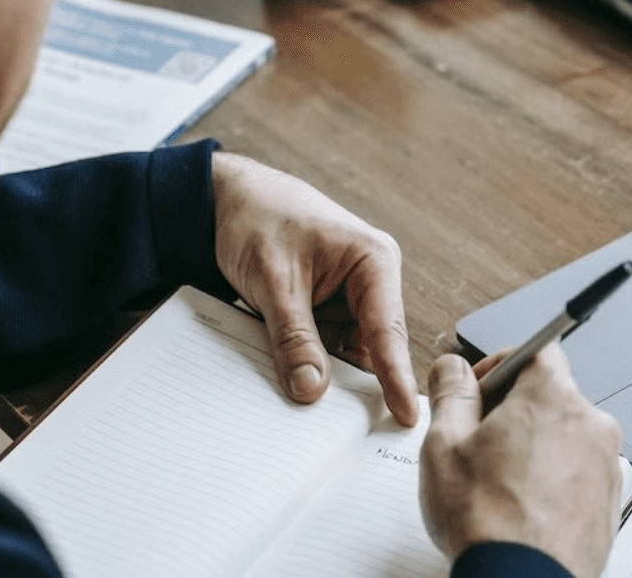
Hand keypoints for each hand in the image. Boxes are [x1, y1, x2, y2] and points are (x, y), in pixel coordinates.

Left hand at [211, 152, 419, 426]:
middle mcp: (371, 281)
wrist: (225, 199)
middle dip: (360, 384)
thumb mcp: (274, 281)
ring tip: (316, 414)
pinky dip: (310, 365)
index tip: (405, 414)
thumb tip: (312, 390)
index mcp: (373, 261)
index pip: (388, 330)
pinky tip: (297, 385)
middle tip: (354, 431)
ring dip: (329, 376)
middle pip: (373, 347)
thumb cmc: (258, 218)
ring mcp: (350, 297)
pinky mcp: (328, 309)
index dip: (396, 376)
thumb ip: (295, 338)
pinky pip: (325, 348)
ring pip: (347, 353)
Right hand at [420, 345, 622, 577]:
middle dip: (513, 412)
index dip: (500, 365)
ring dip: (536, 448)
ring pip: (566, 438)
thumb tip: (452, 369)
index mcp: (553, 397)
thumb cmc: (488, 521)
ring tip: (499, 484)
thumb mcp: (445, 446)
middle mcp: (591, 423)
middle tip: (479, 444)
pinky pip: (580, 474)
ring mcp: (606, 464)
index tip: (479, 389)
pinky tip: (524, 506)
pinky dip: (555, 481)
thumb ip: (451, 394)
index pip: (536, 350)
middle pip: (551, 397)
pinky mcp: (611, 502)